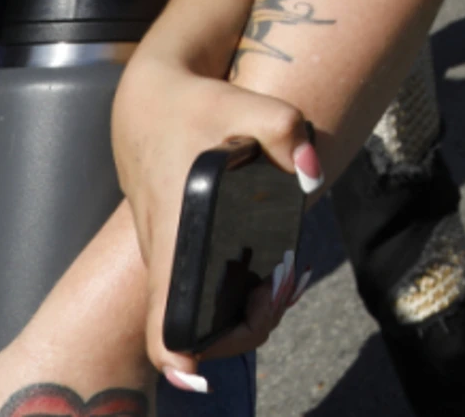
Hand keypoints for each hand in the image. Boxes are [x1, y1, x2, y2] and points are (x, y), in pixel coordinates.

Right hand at [114, 53, 320, 383]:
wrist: (152, 95)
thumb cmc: (196, 105)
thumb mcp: (246, 105)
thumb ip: (286, 131)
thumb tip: (312, 175)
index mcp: (175, 239)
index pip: (164, 327)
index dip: (181, 360)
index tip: (205, 370)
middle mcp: (167, 256)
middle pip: (200, 333)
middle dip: (251, 325)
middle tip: (283, 283)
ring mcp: (172, 253)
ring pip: (209, 311)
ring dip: (253, 308)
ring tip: (286, 275)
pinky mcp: (181, 244)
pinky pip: (210, 287)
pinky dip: (244, 287)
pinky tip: (277, 262)